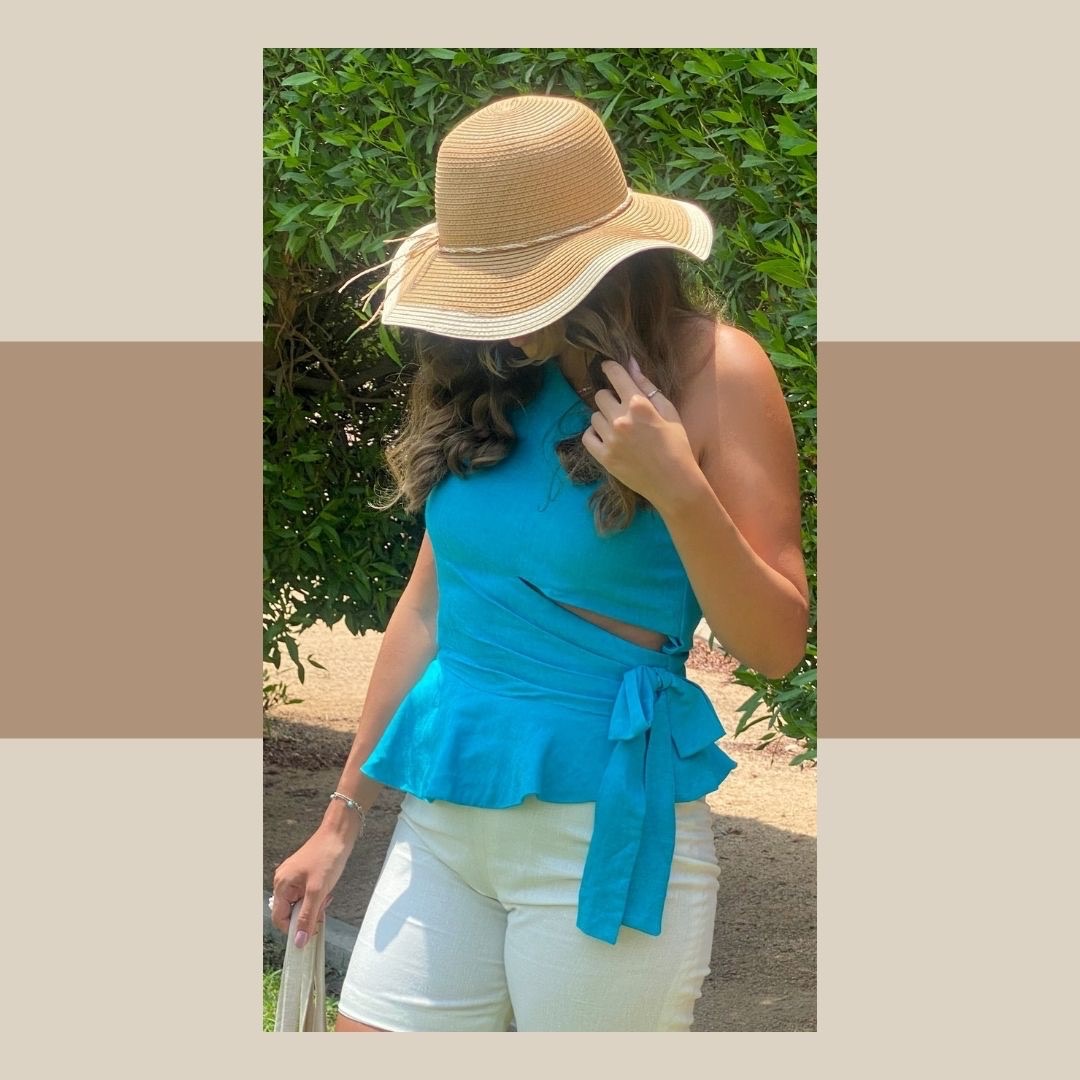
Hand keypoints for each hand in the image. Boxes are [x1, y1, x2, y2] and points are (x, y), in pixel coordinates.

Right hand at [270, 828, 350, 948]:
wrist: (339, 833)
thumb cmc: (327, 857)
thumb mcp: (317, 891)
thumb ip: (307, 917)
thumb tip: (298, 942)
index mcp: (281, 885)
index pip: (279, 918)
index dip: (294, 929)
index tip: (311, 931)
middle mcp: (283, 881)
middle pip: (289, 911)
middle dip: (306, 915)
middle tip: (322, 909)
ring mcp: (293, 877)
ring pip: (299, 903)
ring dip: (313, 906)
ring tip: (326, 897)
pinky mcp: (304, 874)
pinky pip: (306, 893)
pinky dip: (316, 897)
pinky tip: (327, 891)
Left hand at [581, 356, 698, 506]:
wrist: (675, 483)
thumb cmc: (677, 445)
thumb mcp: (669, 411)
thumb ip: (648, 386)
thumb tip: (630, 363)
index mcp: (639, 404)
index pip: (615, 375)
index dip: (609, 368)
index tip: (607, 367)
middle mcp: (621, 419)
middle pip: (600, 396)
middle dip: (610, 398)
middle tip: (621, 408)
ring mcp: (610, 439)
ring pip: (593, 416)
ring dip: (603, 417)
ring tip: (618, 427)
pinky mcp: (604, 457)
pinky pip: (587, 436)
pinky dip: (595, 435)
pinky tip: (608, 438)